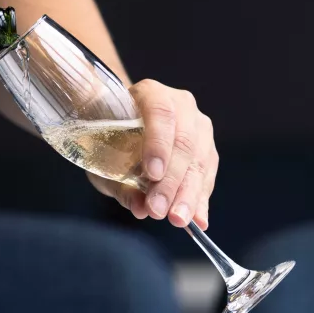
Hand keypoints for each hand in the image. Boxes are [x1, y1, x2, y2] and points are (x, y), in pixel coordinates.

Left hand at [86, 79, 217, 228]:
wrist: (125, 125)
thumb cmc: (110, 137)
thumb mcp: (104, 157)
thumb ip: (120, 182)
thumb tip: (141, 209)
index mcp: (150, 93)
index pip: (160, 113)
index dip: (158, 144)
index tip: (151, 174)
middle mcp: (180, 104)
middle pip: (184, 142)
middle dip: (172, 181)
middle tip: (160, 210)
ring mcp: (199, 125)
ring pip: (200, 160)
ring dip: (190, 194)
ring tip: (178, 219)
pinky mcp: (208, 147)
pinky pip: (208, 174)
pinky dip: (201, 198)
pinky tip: (197, 219)